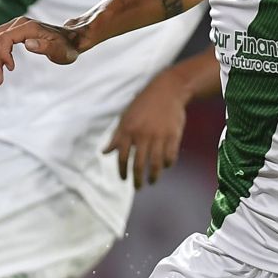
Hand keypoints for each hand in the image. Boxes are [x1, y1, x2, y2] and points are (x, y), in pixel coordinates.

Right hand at [0, 16, 83, 83]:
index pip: (4, 38)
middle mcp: (19, 23)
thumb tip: (27, 43)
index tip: (10, 70)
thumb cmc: (67, 47)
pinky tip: (3, 66)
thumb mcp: (60, 51)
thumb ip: (45, 47)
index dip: (2, 55)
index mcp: (28, 27)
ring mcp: (16, 25)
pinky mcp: (16, 30)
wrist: (73, 39)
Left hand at [105, 70, 191, 188]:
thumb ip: (116, 137)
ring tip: (152, 181)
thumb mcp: (125, 118)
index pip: (123, 157)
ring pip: (156, 163)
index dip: (122, 171)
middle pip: (139, 164)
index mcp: (128, 131)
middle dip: (137, 179)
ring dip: (153, 176)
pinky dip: (168, 164)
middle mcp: (143, 135)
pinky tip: (165, 166)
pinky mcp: (174, 135)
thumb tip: (104, 153)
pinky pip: (170, 155)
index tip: (123, 180)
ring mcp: (159, 135)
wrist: (167, 90)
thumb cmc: (142, 104)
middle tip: (138, 187)